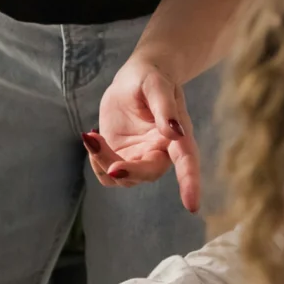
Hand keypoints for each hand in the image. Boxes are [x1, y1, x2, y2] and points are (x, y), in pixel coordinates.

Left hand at [86, 56, 200, 211]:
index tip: (192, 206)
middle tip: (104, 154)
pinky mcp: (122, 159)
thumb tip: (176, 133)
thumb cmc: (151, 77)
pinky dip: (96, 161)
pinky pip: (108, 175)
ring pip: (123, 177)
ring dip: (103, 161)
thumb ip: (165, 108)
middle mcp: (161, 153)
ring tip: (91, 135)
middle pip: (147, 173)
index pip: (187, 161)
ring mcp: (141, 159)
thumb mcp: (156, 84)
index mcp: (178, 136)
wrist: (135, 79)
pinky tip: (92, 139)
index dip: (190, 183)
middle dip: (127, 170)